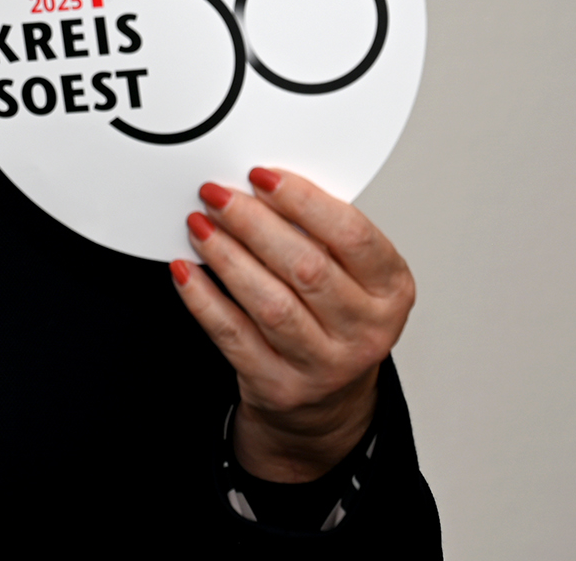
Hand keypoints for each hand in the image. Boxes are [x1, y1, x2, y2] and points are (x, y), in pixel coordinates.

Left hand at [172, 167, 414, 482]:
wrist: (326, 399)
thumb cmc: (333, 315)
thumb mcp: (349, 273)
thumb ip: (317, 232)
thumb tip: (256, 186)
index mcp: (391, 290)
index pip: (352, 235)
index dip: (303, 201)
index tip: (261, 175)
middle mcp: (366, 332)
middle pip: (307, 268)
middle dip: (253, 223)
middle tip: (217, 195)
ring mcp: (324, 366)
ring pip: (270, 303)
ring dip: (226, 256)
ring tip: (199, 224)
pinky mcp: (279, 386)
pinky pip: (233, 336)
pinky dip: (203, 298)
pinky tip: (184, 270)